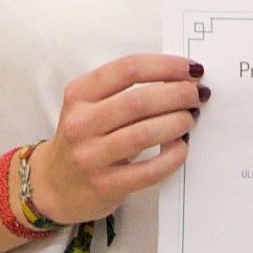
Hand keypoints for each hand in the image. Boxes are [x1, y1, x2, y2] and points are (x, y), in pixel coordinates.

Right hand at [28, 54, 206, 224]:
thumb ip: (123, 91)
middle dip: (178, 94)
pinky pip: (148, 170)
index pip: (127, 69)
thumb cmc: (83, 139)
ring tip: (191, 118)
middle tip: (198, 95)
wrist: (54, 186)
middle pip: (139, 101)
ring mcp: (91, 156)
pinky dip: (172, 156)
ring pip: (144, 134)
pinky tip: (182, 147)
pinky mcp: (105, 185)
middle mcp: (80, 123)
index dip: (165, 66)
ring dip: (177, 122)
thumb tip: (180, 79)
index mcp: (79, 94)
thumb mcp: (88, 106)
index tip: (191, 69)